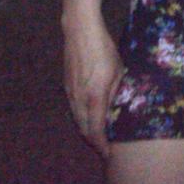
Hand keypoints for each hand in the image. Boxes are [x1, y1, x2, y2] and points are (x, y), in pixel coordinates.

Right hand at [62, 19, 123, 158]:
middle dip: (94, 141)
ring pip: (76, 121)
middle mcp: (78, 99)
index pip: (96, 130)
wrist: (80, 31)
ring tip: (99, 135)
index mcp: (94, 97)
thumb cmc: (103, 48)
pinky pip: (73, 110)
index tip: (110, 152)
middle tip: (106, 147)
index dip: (102, 145)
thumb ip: (116, 92)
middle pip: (84, 130)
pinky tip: (89, 116)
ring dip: (86, 131)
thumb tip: (117, 109)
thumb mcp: (118, 69)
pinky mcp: (66, 87)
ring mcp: (70, 93)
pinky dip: (80, 119)